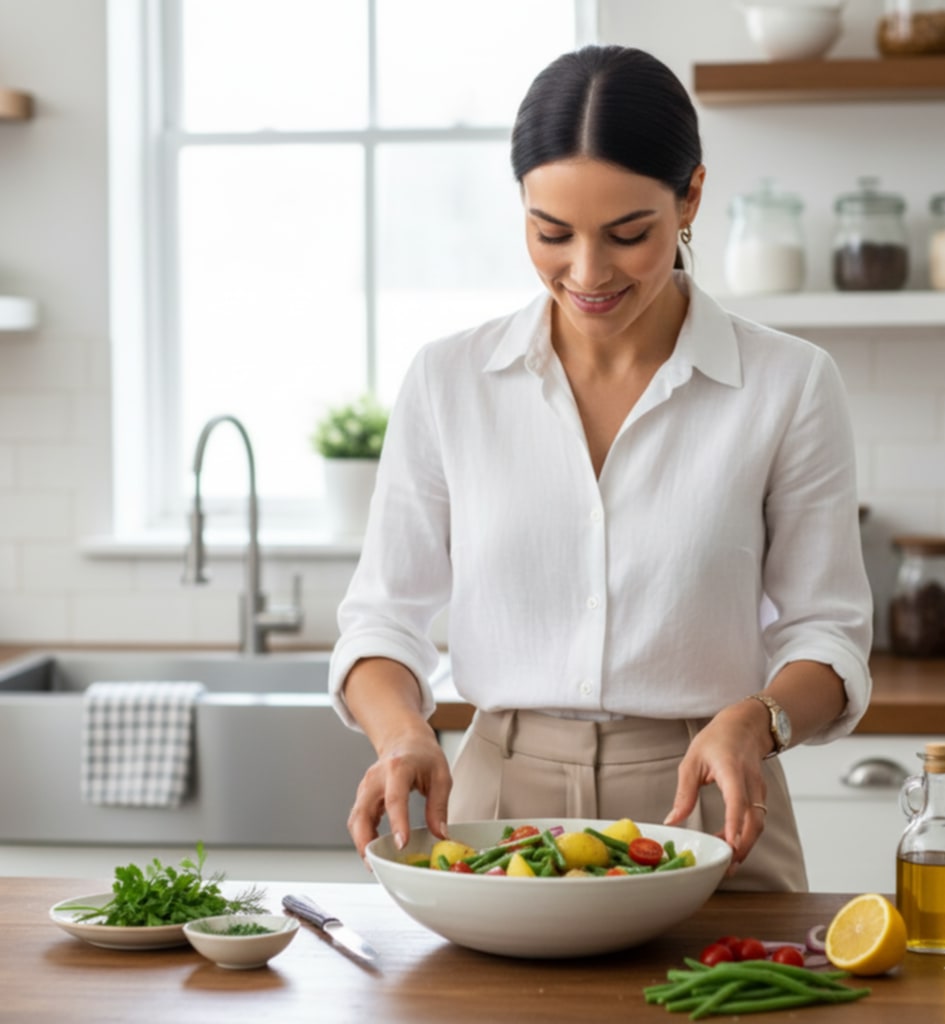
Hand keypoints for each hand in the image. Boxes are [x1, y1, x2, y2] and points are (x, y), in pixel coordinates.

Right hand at [347, 724, 451, 860]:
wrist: (405, 740)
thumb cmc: (423, 756)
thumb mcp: (441, 776)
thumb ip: (439, 807)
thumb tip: (440, 836)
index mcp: (398, 768)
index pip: (395, 798)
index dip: (397, 823)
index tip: (401, 844)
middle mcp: (376, 778)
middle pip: (362, 811)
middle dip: (365, 840)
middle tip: (376, 864)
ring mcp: (366, 787)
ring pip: (355, 819)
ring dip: (361, 843)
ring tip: (374, 864)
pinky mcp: (363, 797)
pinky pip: (358, 820)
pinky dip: (362, 837)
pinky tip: (373, 852)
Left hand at [662, 701, 770, 872]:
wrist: (744, 726)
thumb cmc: (716, 740)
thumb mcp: (692, 761)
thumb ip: (684, 793)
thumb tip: (672, 821)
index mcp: (732, 770)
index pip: (737, 800)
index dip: (734, 823)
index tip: (730, 844)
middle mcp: (750, 782)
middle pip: (754, 820)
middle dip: (743, 846)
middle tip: (727, 866)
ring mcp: (759, 790)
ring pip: (758, 823)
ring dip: (745, 844)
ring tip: (726, 861)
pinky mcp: (760, 796)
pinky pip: (756, 819)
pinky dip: (746, 835)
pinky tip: (730, 843)